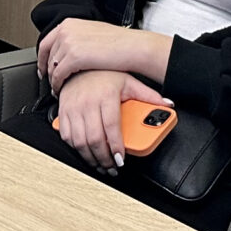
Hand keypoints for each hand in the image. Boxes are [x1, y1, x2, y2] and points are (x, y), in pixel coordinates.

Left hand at [37, 17, 166, 92]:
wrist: (131, 47)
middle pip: (47, 54)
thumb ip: (78, 37)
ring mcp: (68, 43)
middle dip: (46, 69)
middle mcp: (66, 31)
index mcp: (70, 23)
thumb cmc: (119, 42)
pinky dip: (58, 85)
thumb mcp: (93, 32)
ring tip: (56, 88)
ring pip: (52, 66)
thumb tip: (70, 49)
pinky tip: (61, 90)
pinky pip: (58, 75)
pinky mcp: (73, 57)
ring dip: (53, 79)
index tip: (43, 66)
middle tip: (48, 80)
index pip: (47, 41)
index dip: (42, 56)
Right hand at [51, 69, 170, 172]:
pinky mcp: (63, 112)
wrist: (80, 64)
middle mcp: (87, 102)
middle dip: (104, 158)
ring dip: (90, 158)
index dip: (116, 146)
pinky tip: (86, 152)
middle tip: (112, 167)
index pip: (111, 126)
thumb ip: (148, 95)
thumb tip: (167, 105)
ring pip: (79, 141)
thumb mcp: (129, 82)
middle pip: (94, 138)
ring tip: (100, 164)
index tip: (121, 158)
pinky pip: (67, 136)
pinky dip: (76, 148)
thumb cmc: (104, 74)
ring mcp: (73, 107)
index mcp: (106, 95)